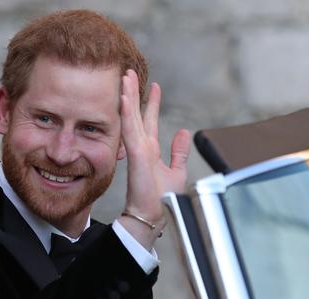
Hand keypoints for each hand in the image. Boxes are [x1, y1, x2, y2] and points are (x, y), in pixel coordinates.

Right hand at [119, 70, 190, 249]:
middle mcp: (142, 146)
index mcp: (150, 150)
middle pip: (136, 114)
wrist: (153, 215)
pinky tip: (124, 97)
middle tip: (130, 72)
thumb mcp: (176, 170)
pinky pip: (130, 129)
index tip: (154, 86)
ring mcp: (137, 149)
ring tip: (126, 77)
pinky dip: (127, 112)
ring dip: (128, 96)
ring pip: (130, 117)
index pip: (149, 120)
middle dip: (134, 93)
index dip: (151, 103)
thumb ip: (179, 151)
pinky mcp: (136, 154)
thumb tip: (184, 132)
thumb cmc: (162, 199)